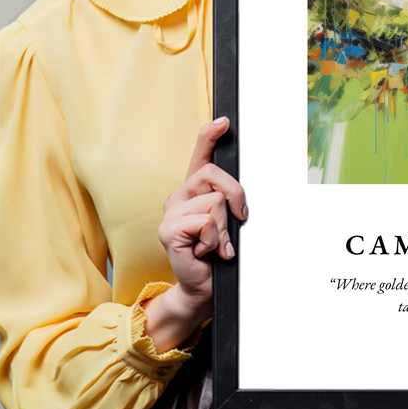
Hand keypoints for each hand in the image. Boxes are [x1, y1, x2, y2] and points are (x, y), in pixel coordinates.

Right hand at [143, 117, 247, 351]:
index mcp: (194, 190)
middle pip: (215, 175)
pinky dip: (214, 240)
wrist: (203, 286)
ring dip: (224, 229)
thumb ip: (229, 201)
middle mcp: (179, 196)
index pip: (200, 155)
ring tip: (215, 244)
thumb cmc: (217, 253)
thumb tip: (240, 194)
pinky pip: (205, 222)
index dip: (210, 136)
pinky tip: (205, 252)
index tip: (224, 122)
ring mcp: (170, 212)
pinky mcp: (168, 230)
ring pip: (215, 202)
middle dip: (236, 197)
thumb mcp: (228, 222)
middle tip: (237, 221)